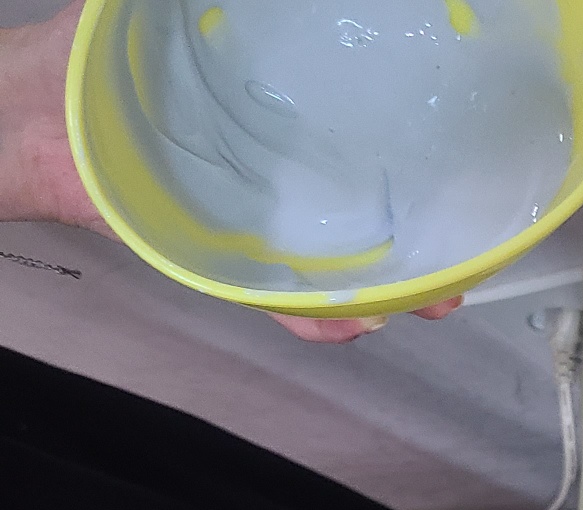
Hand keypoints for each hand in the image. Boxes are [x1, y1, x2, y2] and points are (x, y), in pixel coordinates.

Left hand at [0, 1, 463, 342]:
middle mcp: (278, 179)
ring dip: (386, 296)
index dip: (420, 182)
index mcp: (280, 125)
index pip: (366, 155)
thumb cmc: (97, 66)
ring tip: (423, 304)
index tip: (460, 198)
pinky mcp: (220, 260)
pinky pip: (279, 299)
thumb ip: (253, 19)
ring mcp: (254, 223)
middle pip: (368, 224)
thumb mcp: (185, 20)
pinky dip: (315, 319)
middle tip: (454, 279)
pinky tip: (349, 325)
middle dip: (420, 257)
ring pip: (337, 270)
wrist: (30, 125)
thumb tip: (332, 4)